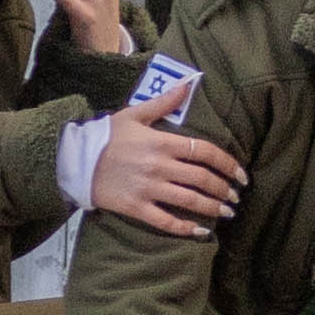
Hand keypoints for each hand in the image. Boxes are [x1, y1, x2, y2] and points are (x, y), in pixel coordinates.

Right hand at [83, 108, 244, 236]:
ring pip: (189, 201)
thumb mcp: (134, 115)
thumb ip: (164, 102)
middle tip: (235, 196)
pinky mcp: (135, 207)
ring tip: (227, 211)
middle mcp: (159, 166)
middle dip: (224, 189)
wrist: (73, 159)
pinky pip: (165, 221)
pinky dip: (185, 229)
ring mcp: (147, 188)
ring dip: (213, 208)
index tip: (241, 175)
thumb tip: (188, 83)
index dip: (228, 164)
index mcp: (162, 143)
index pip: (205, 152)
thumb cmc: (106, 136)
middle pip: (202, 179)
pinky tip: (201, 232)